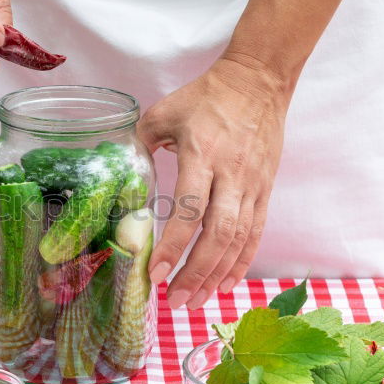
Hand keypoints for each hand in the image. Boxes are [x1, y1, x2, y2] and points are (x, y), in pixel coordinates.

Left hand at [138, 54, 291, 308]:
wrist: (259, 82)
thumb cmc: (206, 98)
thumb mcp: (163, 113)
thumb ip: (138, 145)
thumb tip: (118, 175)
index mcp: (201, 154)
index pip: (190, 208)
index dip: (174, 244)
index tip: (157, 272)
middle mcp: (231, 174)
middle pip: (218, 234)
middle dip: (196, 272)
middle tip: (176, 300)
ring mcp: (252, 185)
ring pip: (238, 240)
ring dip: (217, 275)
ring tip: (195, 301)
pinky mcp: (265, 190)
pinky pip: (255, 233)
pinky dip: (241, 262)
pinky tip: (225, 284)